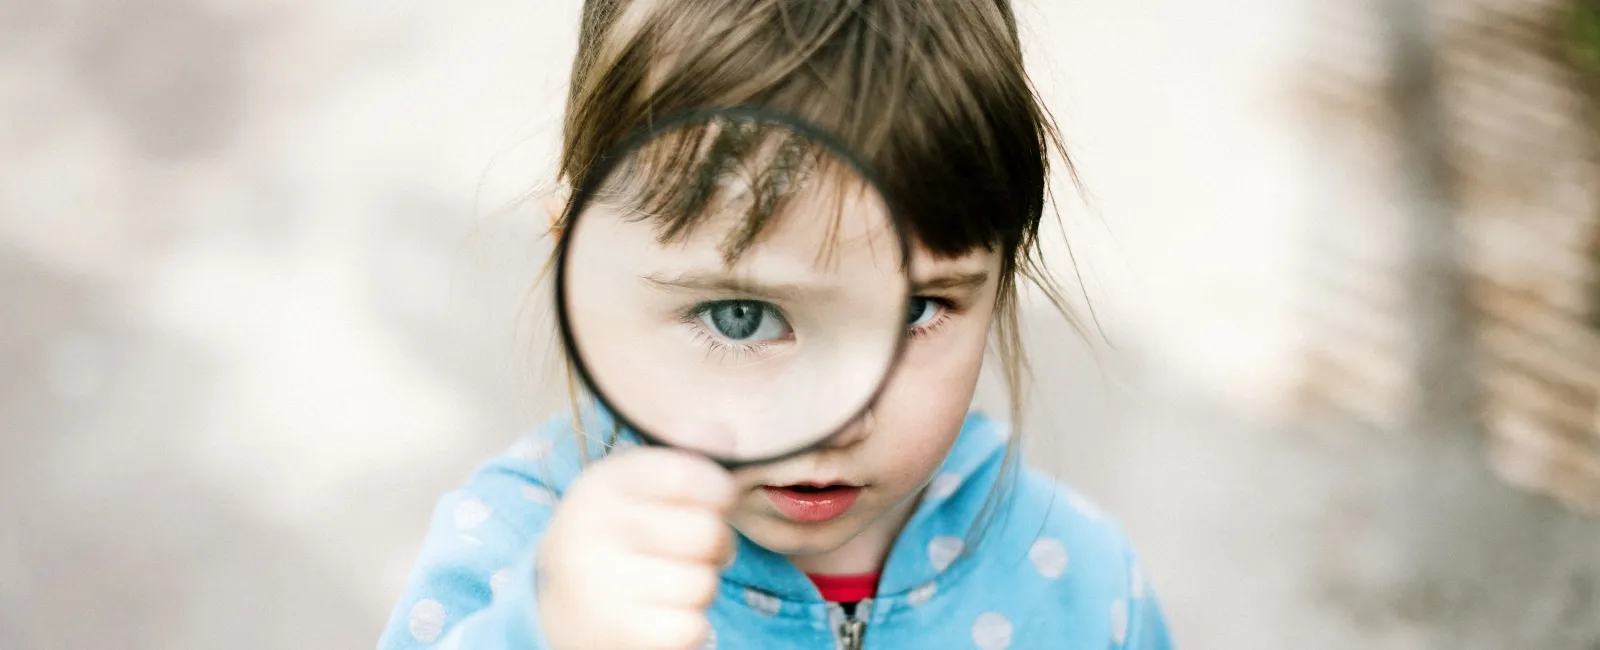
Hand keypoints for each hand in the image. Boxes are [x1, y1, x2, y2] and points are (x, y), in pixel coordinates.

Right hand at [537, 447, 734, 649]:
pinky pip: (693, 628)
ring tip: (671, 582)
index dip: (720, 489)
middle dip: (717, 543)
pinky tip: (663, 614)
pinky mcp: (615, 633)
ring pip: (703, 583)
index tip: (719, 498)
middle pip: (705, 531)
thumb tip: (726, 432)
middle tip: (697, 548)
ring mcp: (598, 586)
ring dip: (701, 587)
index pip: (686, 474)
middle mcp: (590, 531)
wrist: (559, 607)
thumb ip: (682, 457)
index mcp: (600, 485)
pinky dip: (690, 626)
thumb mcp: (634, 486)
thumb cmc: (616, 536)